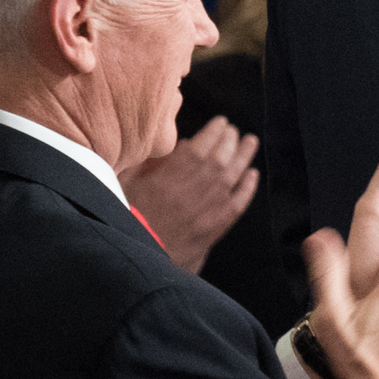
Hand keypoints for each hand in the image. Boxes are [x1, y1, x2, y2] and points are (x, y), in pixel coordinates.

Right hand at [130, 113, 258, 270]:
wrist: (136, 256)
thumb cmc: (126, 217)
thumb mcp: (125, 183)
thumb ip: (150, 162)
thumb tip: (179, 147)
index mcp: (166, 181)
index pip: (197, 150)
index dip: (212, 133)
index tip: (221, 122)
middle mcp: (190, 195)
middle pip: (217, 162)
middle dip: (229, 142)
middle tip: (234, 131)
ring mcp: (204, 213)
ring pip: (230, 180)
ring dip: (243, 158)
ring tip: (250, 142)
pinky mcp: (212, 230)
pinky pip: (236, 206)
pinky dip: (247, 189)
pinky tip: (252, 175)